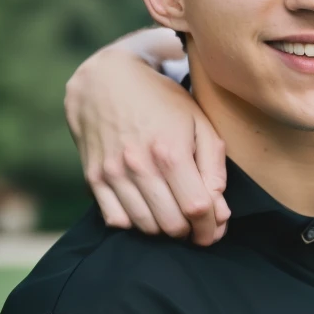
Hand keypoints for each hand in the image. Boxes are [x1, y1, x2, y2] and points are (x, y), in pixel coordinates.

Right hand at [65, 33, 228, 244]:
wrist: (105, 81)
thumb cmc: (160, 101)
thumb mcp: (198, 122)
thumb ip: (214, 167)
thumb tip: (220, 209)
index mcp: (171, 152)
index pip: (197, 209)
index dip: (212, 228)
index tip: (216, 229)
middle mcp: (140, 166)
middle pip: (171, 225)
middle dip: (190, 232)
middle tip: (197, 226)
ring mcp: (113, 173)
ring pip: (145, 227)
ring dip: (164, 229)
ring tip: (173, 215)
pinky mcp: (93, 178)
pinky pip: (115, 220)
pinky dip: (134, 224)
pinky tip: (146, 209)